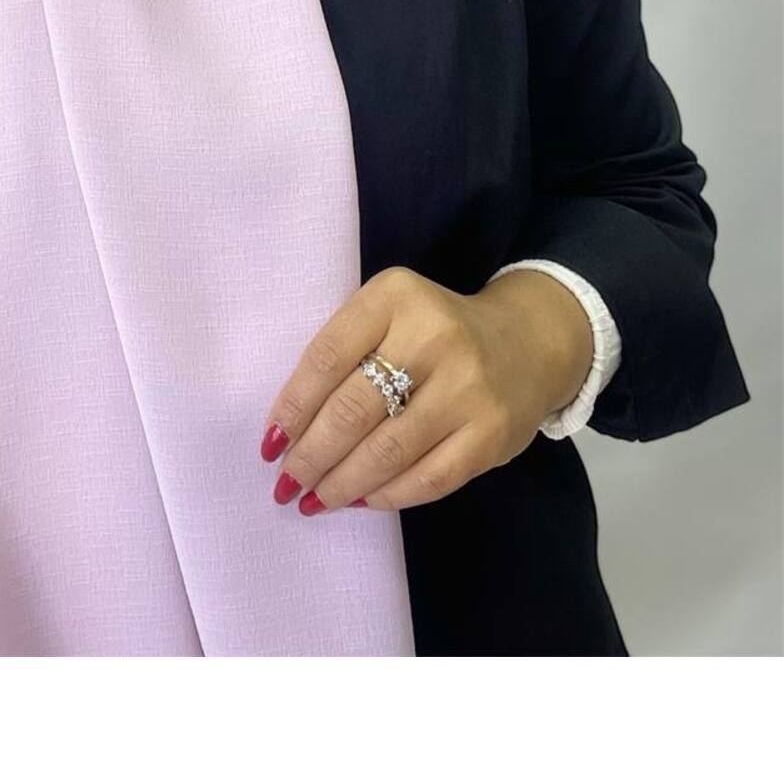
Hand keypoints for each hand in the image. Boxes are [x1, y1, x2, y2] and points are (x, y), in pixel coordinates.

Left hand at [259, 265, 593, 513]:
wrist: (526, 341)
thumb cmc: (433, 330)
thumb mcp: (389, 313)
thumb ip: (345, 352)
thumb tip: (288, 428)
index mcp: (395, 296)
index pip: (327, 356)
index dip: (292, 406)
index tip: (269, 442)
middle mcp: (433, 336)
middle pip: (353, 410)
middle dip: (311, 455)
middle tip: (286, 483)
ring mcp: (468, 387)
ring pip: (387, 451)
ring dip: (341, 484)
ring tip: (314, 499)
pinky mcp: (492, 434)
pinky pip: (428, 479)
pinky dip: (386, 496)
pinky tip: (361, 500)